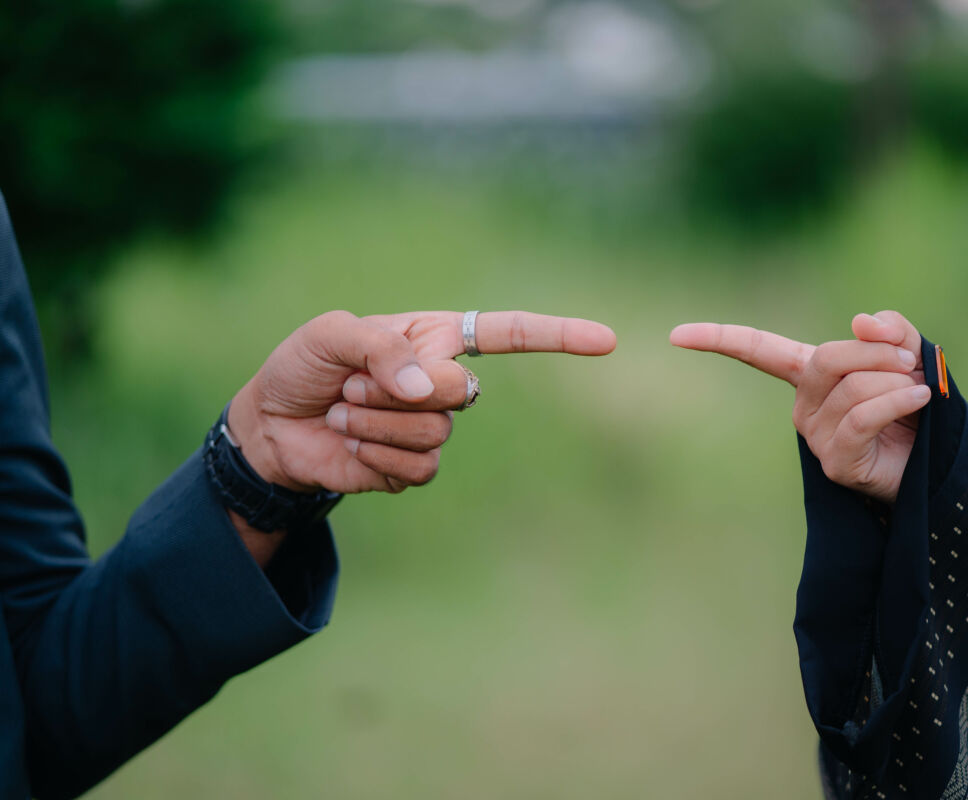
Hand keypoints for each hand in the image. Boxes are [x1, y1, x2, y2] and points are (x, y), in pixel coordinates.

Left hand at [229, 310, 615, 495]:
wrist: (270, 427)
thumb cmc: (302, 367)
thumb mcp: (331, 336)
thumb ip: (384, 350)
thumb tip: (436, 391)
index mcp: (433, 337)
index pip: (508, 333)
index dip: (559, 336)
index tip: (606, 341)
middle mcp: (441, 381)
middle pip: (465, 391)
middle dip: (404, 391)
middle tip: (354, 384)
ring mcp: (431, 427)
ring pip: (437, 433)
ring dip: (378, 424)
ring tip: (345, 412)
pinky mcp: (412, 468)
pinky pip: (419, 469)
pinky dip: (377, 456)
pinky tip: (351, 444)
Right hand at [669, 311, 927, 502]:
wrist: (939, 462)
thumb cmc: (916, 406)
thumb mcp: (907, 356)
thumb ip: (889, 331)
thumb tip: (860, 321)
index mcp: (809, 374)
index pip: (756, 350)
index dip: (717, 339)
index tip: (675, 335)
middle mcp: (804, 404)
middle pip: (827, 358)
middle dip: (877, 354)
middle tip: (910, 363)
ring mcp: (815, 436)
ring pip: (852, 388)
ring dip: (897, 383)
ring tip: (918, 393)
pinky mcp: (834, 462)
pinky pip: (860, 420)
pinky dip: (895, 402)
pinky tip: (919, 398)